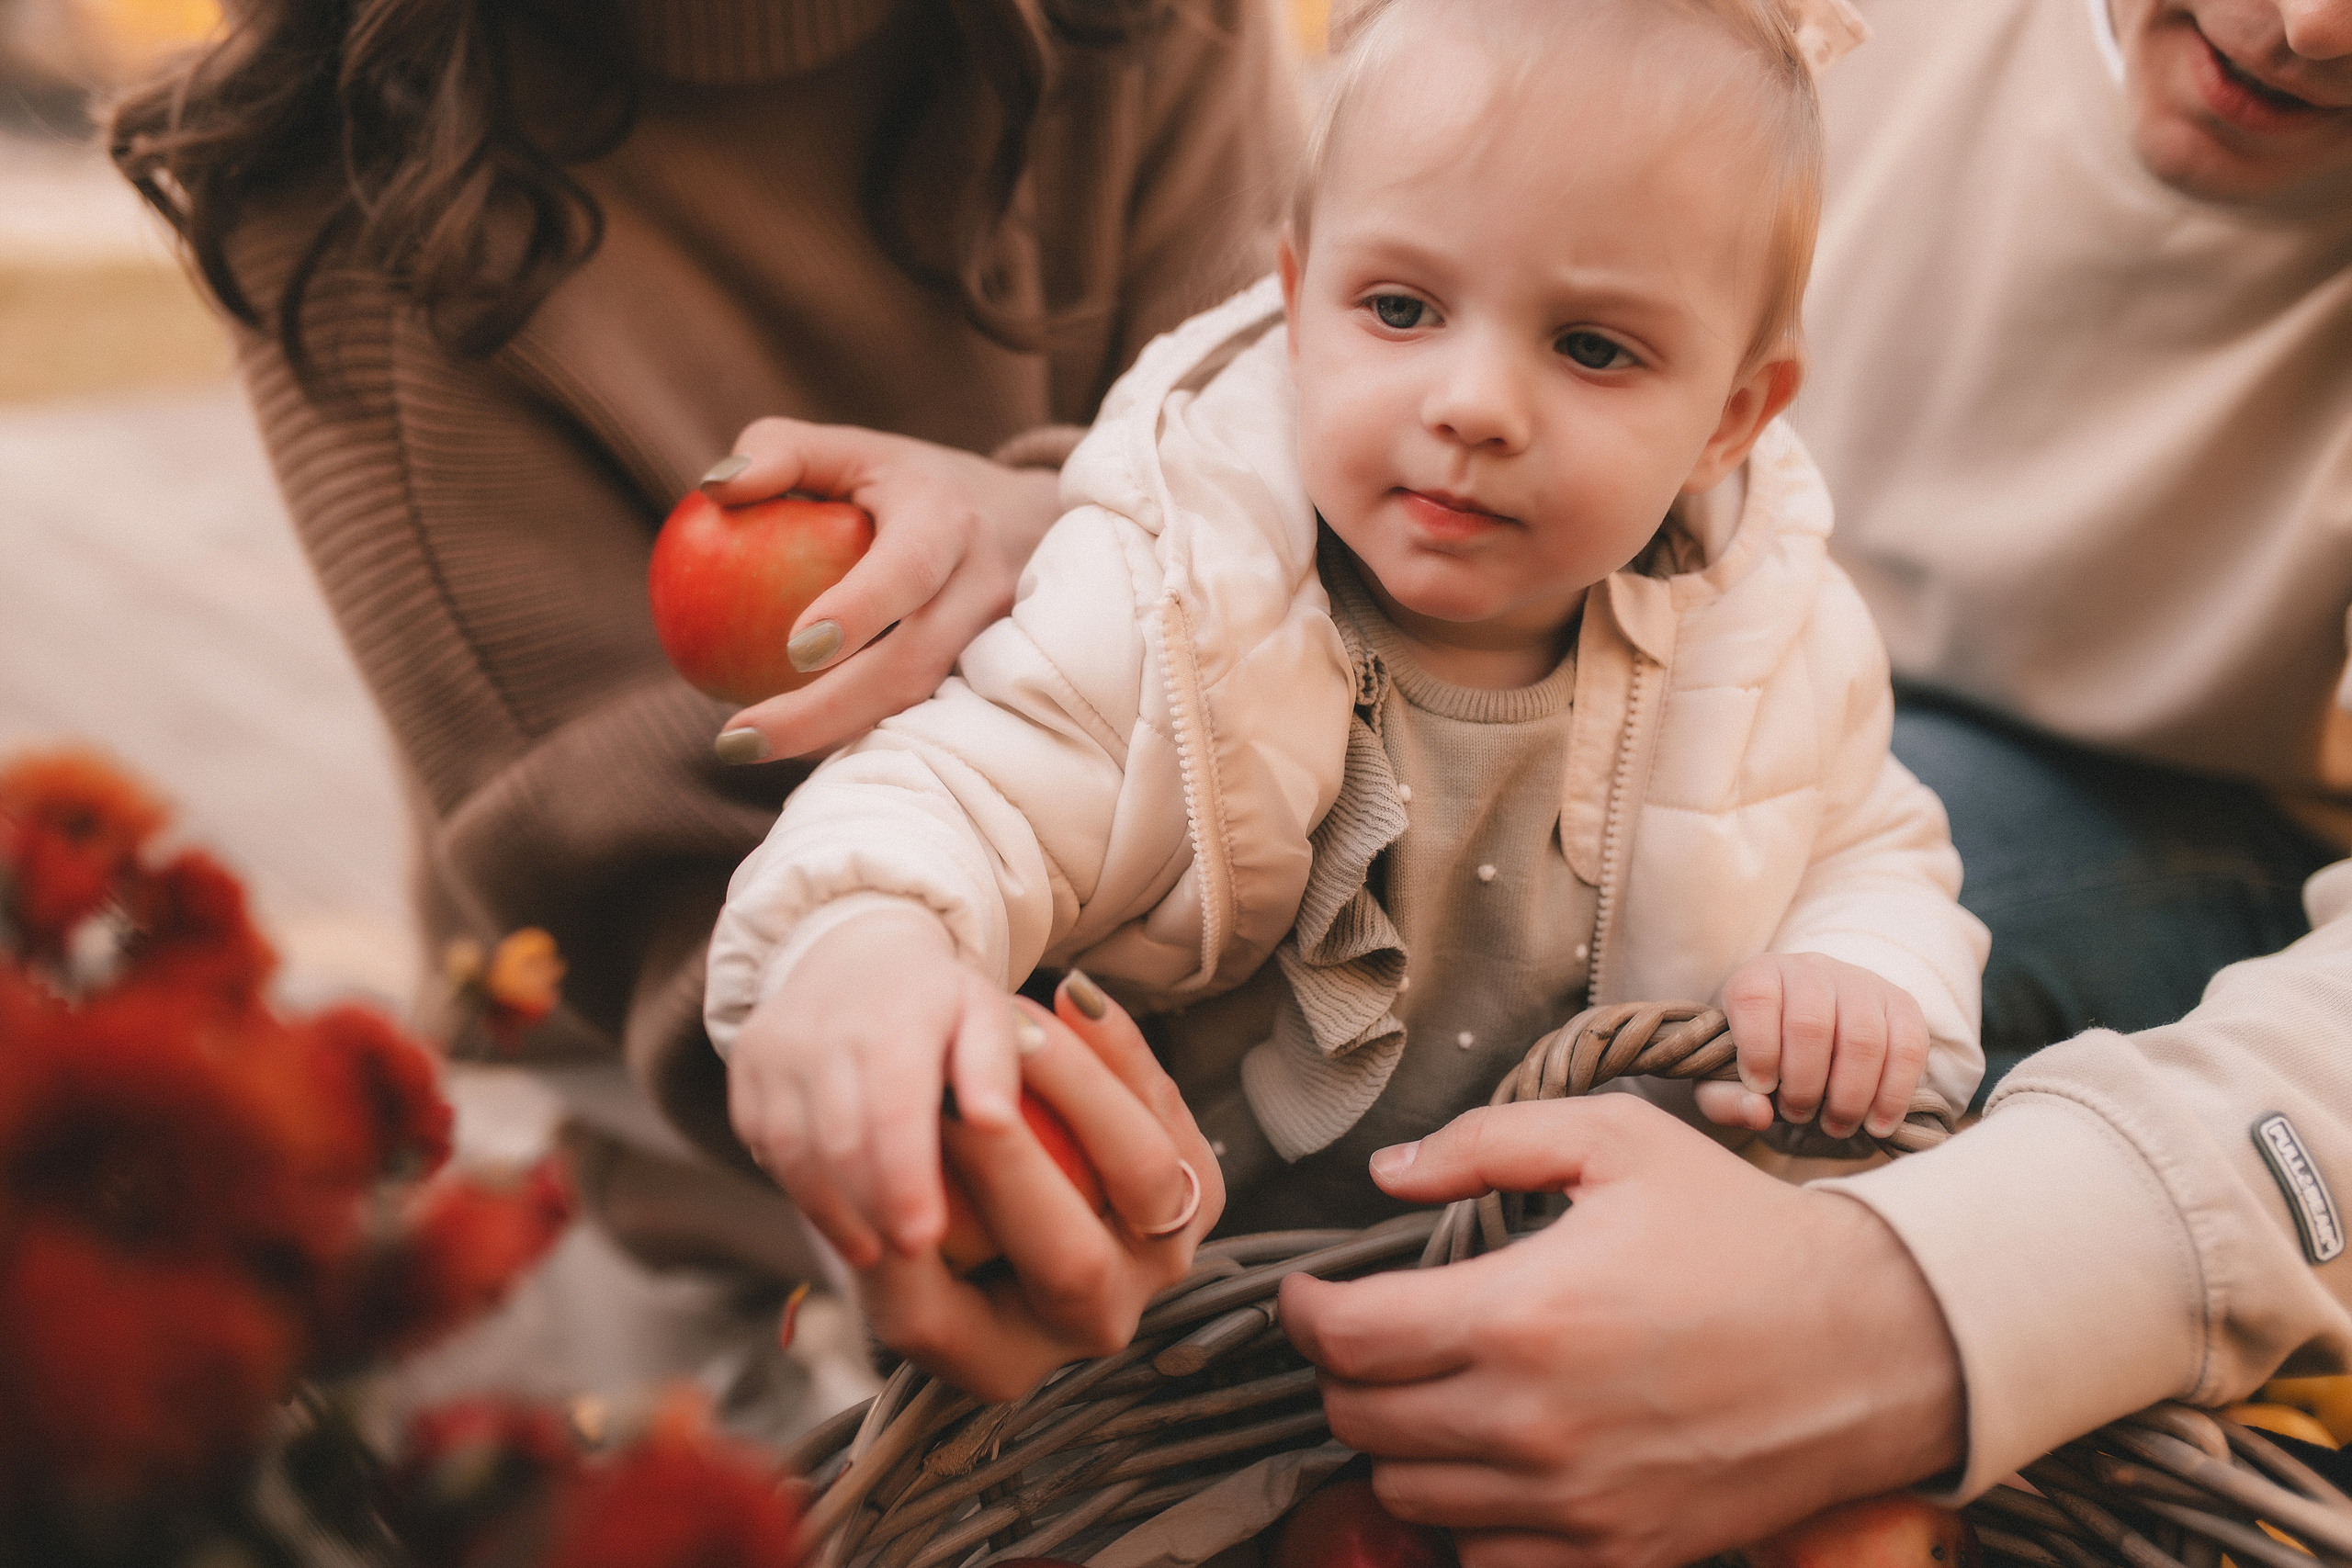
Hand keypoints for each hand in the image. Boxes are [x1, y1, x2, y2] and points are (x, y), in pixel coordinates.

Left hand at [702, 418, 1062, 759]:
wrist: (1029, 526)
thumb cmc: (912, 484)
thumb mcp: (856, 449)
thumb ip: (780, 450)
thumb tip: (712, 488)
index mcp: (948, 522)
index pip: (909, 570)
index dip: (861, 610)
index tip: (797, 650)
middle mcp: (981, 588)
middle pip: (910, 665)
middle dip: (824, 711)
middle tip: (736, 736)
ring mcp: (992, 646)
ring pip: (917, 706)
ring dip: (833, 737)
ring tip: (746, 747)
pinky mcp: (983, 684)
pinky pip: (917, 721)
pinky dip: (854, 738)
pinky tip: (791, 749)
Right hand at [726, 904, 1026, 1267]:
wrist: (857, 950)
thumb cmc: (940, 999)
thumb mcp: (986, 1012)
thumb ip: (996, 1064)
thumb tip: (996, 1122)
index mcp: (894, 1015)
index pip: (892, 1110)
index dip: (904, 1181)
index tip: (925, 1240)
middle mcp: (824, 1027)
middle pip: (838, 1140)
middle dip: (871, 1207)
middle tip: (906, 1256)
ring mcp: (775, 1046)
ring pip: (792, 1149)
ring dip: (829, 1211)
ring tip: (871, 1251)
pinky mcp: (746, 1065)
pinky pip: (763, 1141)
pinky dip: (798, 1184)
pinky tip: (835, 1214)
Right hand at [860, 973, 1223, 1400]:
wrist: (980, 1190)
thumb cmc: (909, 1214)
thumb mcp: (881, 1246)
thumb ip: (888, 1247)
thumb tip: (888, 1229)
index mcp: (998, 1358)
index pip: (949, 1315)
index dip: (926, 1254)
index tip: (897, 1146)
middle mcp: (1097, 1323)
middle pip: (1075, 1261)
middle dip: (1008, 1162)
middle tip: (948, 1090)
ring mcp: (1161, 1259)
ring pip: (1148, 1172)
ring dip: (1079, 1088)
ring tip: (1016, 1021)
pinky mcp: (1193, 1186)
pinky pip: (1167, 1112)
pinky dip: (1122, 1052)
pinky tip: (1074, 997)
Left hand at [1281, 1098, 1962, 1567]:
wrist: (1870, 1344)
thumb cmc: (1740, 1233)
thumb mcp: (1616, 1141)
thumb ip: (1484, 1143)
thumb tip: (1387, 1175)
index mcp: (1519, 1315)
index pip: (1343, 1340)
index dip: (1304, 1313)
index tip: (1309, 1295)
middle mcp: (1531, 1424)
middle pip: (1359, 1422)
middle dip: (1346, 1373)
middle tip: (1375, 1335)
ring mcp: (1573, 1505)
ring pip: (1407, 1496)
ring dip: (1400, 1445)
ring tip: (1436, 1392)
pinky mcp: (1616, 1556)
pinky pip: (1482, 1556)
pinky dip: (1466, 1514)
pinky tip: (1495, 1461)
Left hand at [1695, 953, 1929, 1138]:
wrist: (1815, 1029)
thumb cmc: (1764, 1056)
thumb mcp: (1729, 1075)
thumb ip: (1726, 1097)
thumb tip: (1759, 1113)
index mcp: (1760, 975)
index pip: (1754, 999)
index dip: (1758, 1050)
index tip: (1762, 1089)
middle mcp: (1811, 969)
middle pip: (1811, 1025)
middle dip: (1804, 1085)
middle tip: (1799, 1116)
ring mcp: (1861, 982)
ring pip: (1863, 1039)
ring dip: (1849, 1096)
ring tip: (1835, 1125)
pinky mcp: (1901, 1004)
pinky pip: (1908, 1048)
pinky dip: (1893, 1095)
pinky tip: (1876, 1124)